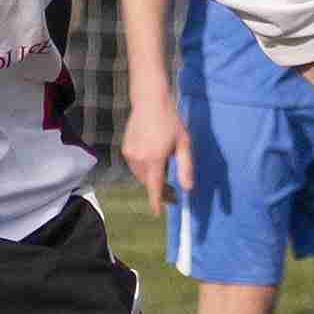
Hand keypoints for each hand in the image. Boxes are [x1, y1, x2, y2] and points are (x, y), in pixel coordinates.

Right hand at [119, 94, 190, 213]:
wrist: (150, 101)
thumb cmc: (170, 121)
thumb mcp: (184, 144)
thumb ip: (185, 168)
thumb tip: (188, 188)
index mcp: (155, 158)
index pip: (154, 186)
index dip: (156, 201)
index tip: (157, 212)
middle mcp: (139, 159)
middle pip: (148, 182)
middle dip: (158, 188)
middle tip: (171, 191)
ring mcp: (130, 154)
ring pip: (141, 175)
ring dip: (151, 177)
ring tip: (163, 171)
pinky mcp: (125, 149)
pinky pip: (135, 166)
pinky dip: (144, 168)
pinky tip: (153, 157)